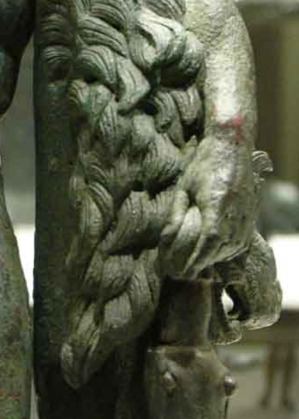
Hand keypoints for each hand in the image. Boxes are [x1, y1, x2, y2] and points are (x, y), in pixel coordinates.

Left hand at [160, 135, 255, 278]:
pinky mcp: (252, 211)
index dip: (198, 260)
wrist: (231, 145)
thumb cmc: (203, 163)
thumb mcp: (184, 187)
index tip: (183, 271)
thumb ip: (176, 214)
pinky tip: (218, 254)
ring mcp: (247, 211)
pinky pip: (243, 239)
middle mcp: (235, 209)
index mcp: (217, 202)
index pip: (209, 240)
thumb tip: (166, 241)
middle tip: (186, 274)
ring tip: (200, 267)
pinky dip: (230, 250)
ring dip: (217, 259)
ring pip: (234, 246)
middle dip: (204, 264)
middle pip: (222, 248)